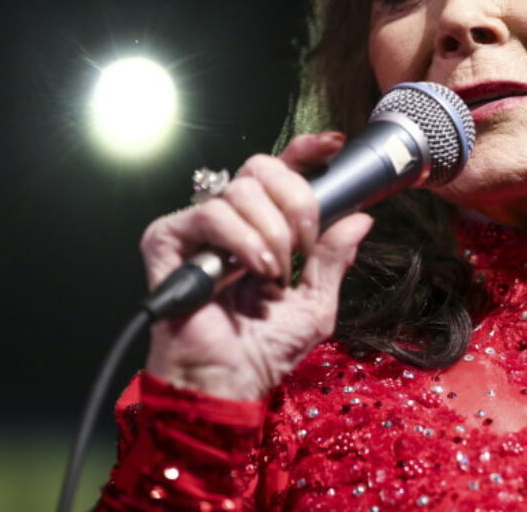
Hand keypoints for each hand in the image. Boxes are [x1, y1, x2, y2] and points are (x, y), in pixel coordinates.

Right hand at [141, 133, 372, 400]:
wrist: (227, 382)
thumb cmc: (265, 349)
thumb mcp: (316, 302)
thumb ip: (333, 257)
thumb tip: (360, 217)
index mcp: (264, 227)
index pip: (282, 171)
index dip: (306, 150)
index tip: (333, 144)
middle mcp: (230, 220)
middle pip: (263, 167)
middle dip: (296, 200)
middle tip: (303, 243)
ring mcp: (196, 228)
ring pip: (241, 189)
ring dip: (270, 233)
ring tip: (273, 273)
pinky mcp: (166, 239)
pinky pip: (209, 213)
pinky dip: (240, 239)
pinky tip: (250, 270)